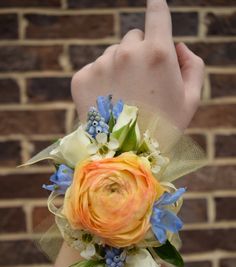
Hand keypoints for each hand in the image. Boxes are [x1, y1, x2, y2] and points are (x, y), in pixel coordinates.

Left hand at [71, 0, 204, 129]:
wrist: (124, 156)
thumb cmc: (163, 129)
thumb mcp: (191, 99)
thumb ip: (192, 64)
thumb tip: (177, 45)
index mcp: (158, 53)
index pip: (157, 12)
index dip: (157, 6)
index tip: (155, 2)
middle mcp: (128, 52)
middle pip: (134, 37)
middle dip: (140, 52)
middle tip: (142, 83)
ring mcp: (101, 64)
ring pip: (113, 54)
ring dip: (119, 68)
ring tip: (124, 99)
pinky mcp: (81, 77)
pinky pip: (94, 69)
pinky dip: (101, 81)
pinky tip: (108, 103)